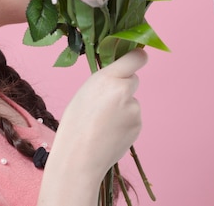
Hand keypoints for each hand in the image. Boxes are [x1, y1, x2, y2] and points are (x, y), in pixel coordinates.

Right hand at [38, 49, 146, 204]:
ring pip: (132, 101)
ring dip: (122, 108)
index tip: (136, 55)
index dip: (137, 56)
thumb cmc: (74, 124)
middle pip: (132, 80)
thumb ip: (105, 82)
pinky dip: (124, 122)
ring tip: (102, 123)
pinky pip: (133, 117)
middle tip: (104, 102)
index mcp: (107, 78)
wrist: (79, 158)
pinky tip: (109, 132)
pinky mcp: (138, 125)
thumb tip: (118, 79)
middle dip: (123, 86)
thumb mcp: (84, 92)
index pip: (135, 58)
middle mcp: (125, 91)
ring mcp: (135, 110)